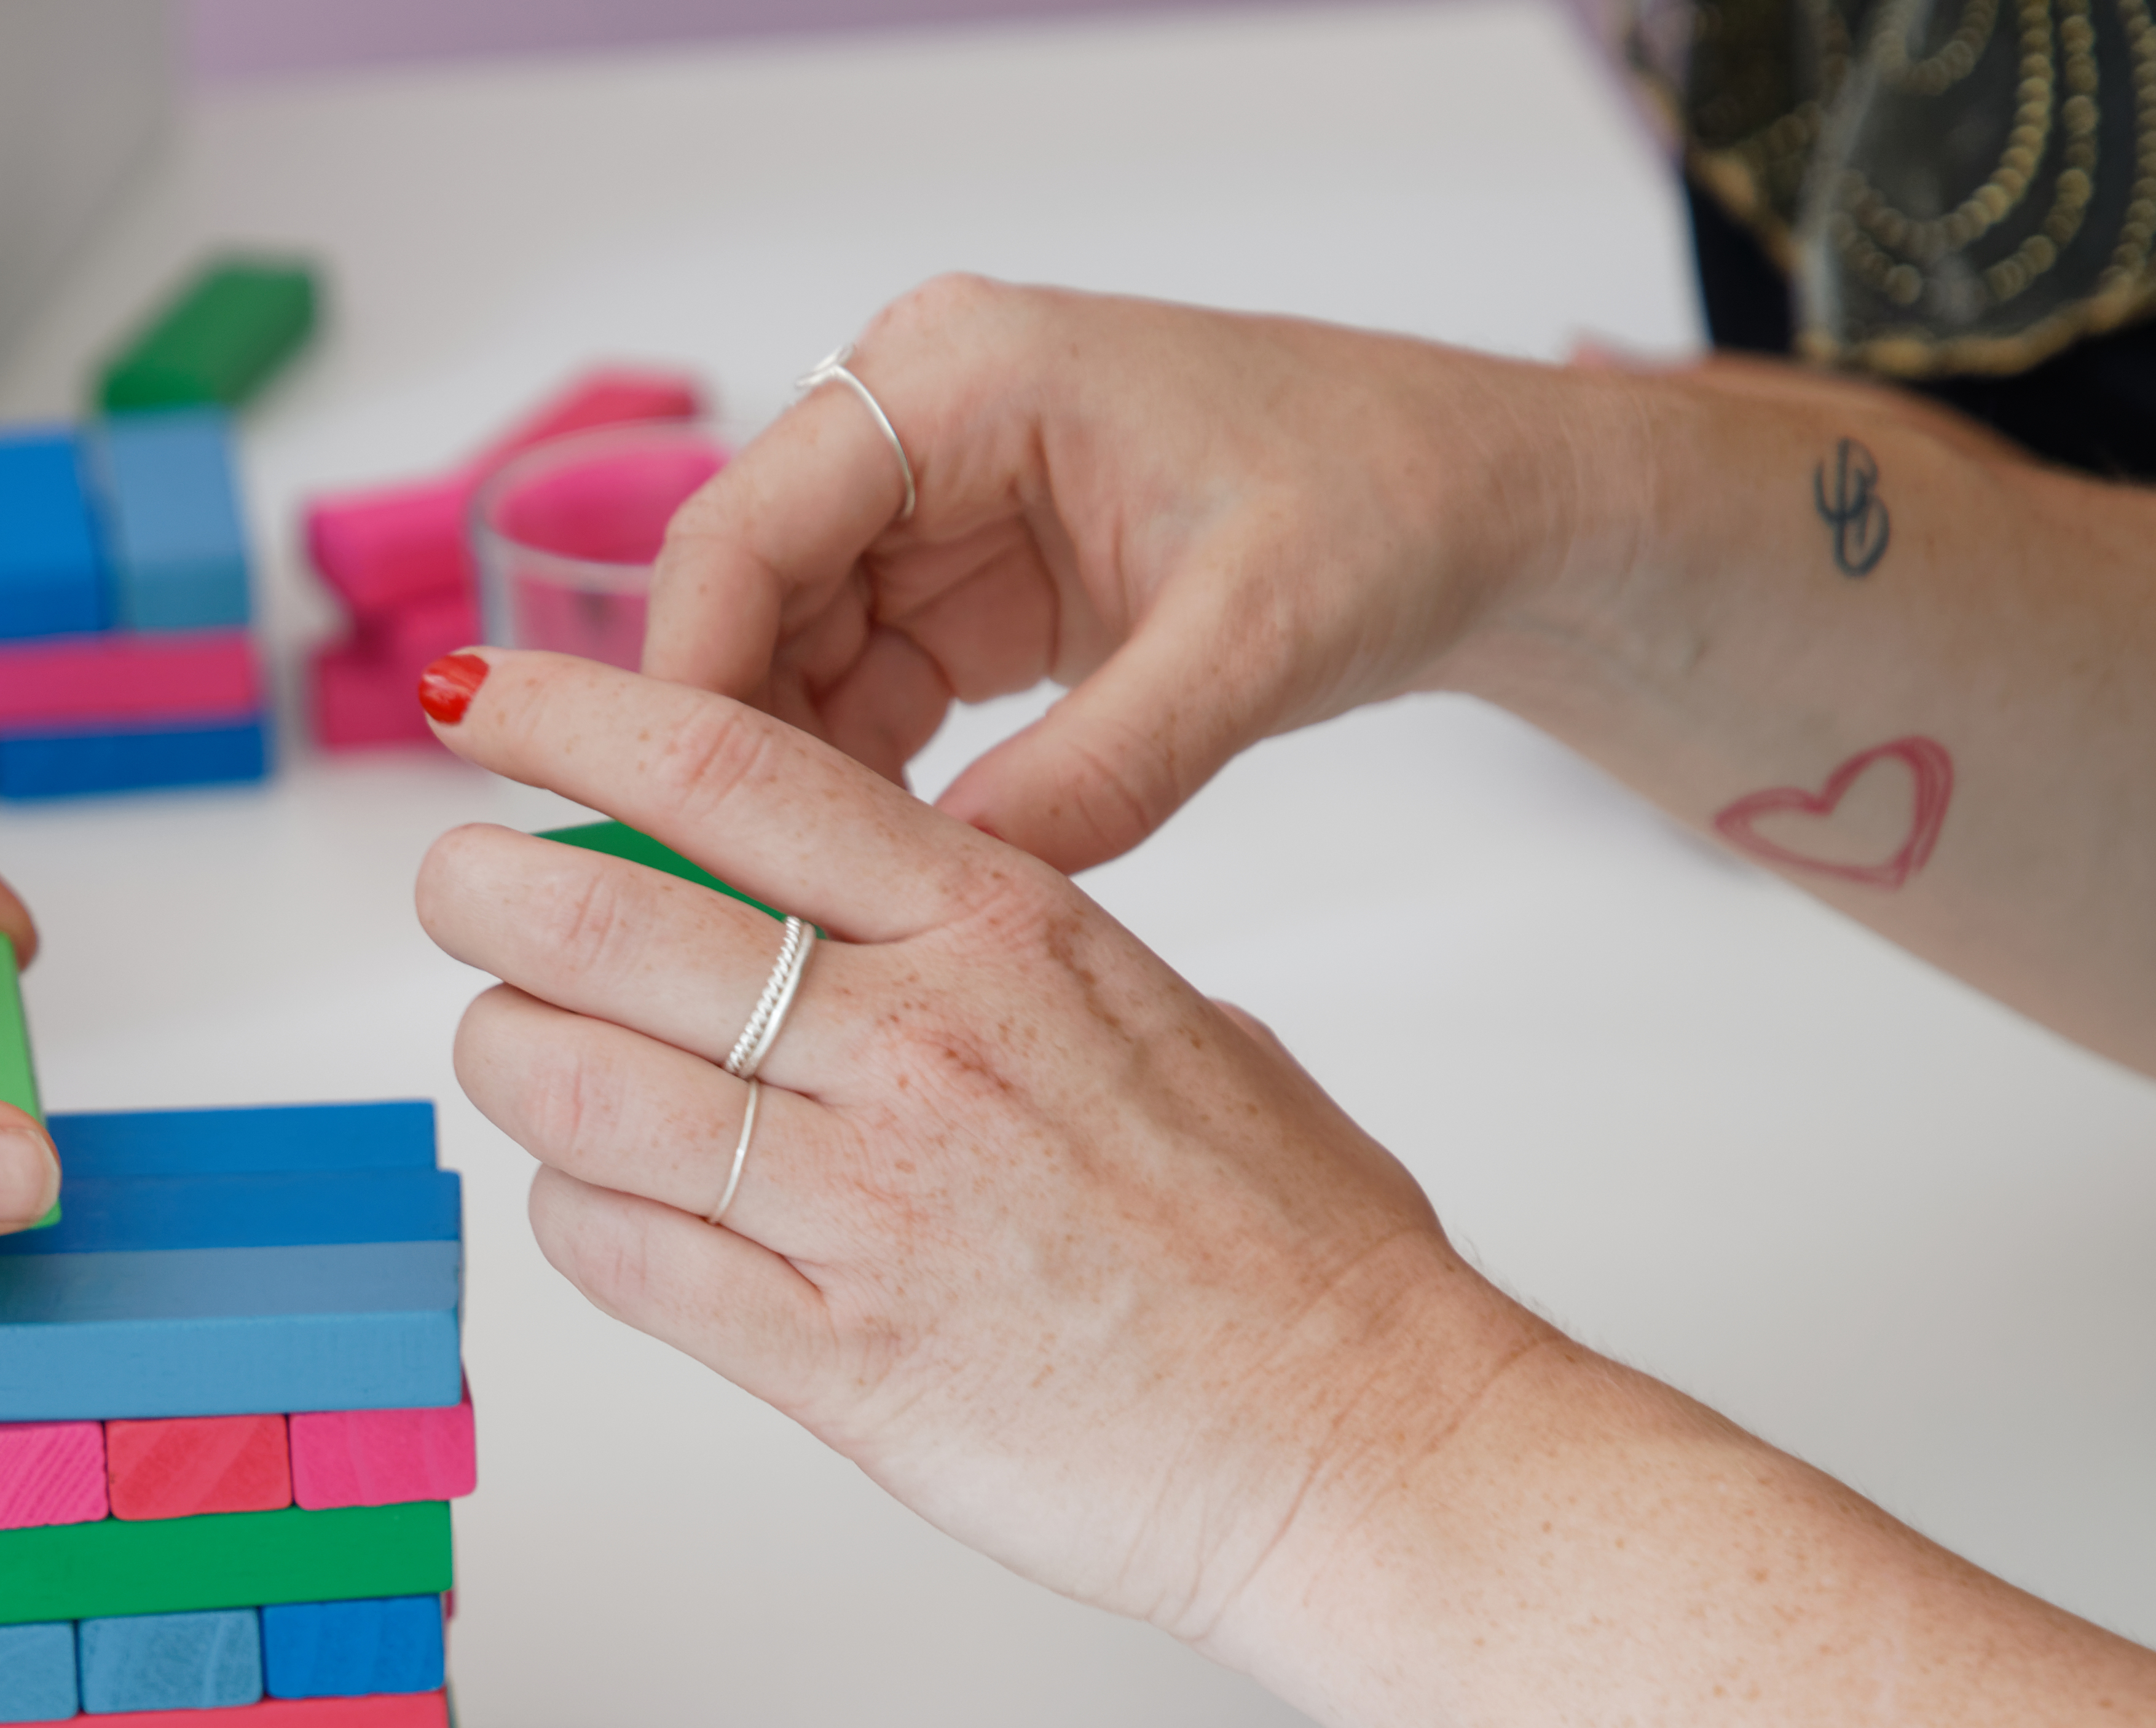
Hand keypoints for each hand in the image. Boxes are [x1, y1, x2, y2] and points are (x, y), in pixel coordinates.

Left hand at [416, 649, 1546, 1642]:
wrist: (1361, 1439)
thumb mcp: (1156, 1019)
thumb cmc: (1288, 1241)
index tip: (477, 702)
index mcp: (999, 930)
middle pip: (603, 921)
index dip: (567, 720)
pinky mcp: (837, 1364)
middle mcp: (917, 1048)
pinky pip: (624, 1256)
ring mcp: (867, 1209)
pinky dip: (575, 1212)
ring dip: (509, 1056)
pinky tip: (597, 1197)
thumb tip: (892, 931)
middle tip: (460, 896)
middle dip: (486, 894)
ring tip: (515, 1051)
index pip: (728, 774)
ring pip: (579, 1090)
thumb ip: (1006, 959)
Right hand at [641, 275, 1585, 870]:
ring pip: (783, 663)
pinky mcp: (957, 590)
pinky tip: (870, 886)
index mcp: (958, 376)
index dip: (690, 685)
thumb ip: (1104, 765)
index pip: (742, 533)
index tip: (681, 837)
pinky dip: (854, 790)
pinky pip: (854, 698)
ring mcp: (927, 509)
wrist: (1475, 503)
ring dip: (789, 788)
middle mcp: (911, 423)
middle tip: (735, 914)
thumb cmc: (1383, 511)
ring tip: (805, 922)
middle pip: (740, 602)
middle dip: (732, 756)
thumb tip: (954, 886)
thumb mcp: (1253, 642)